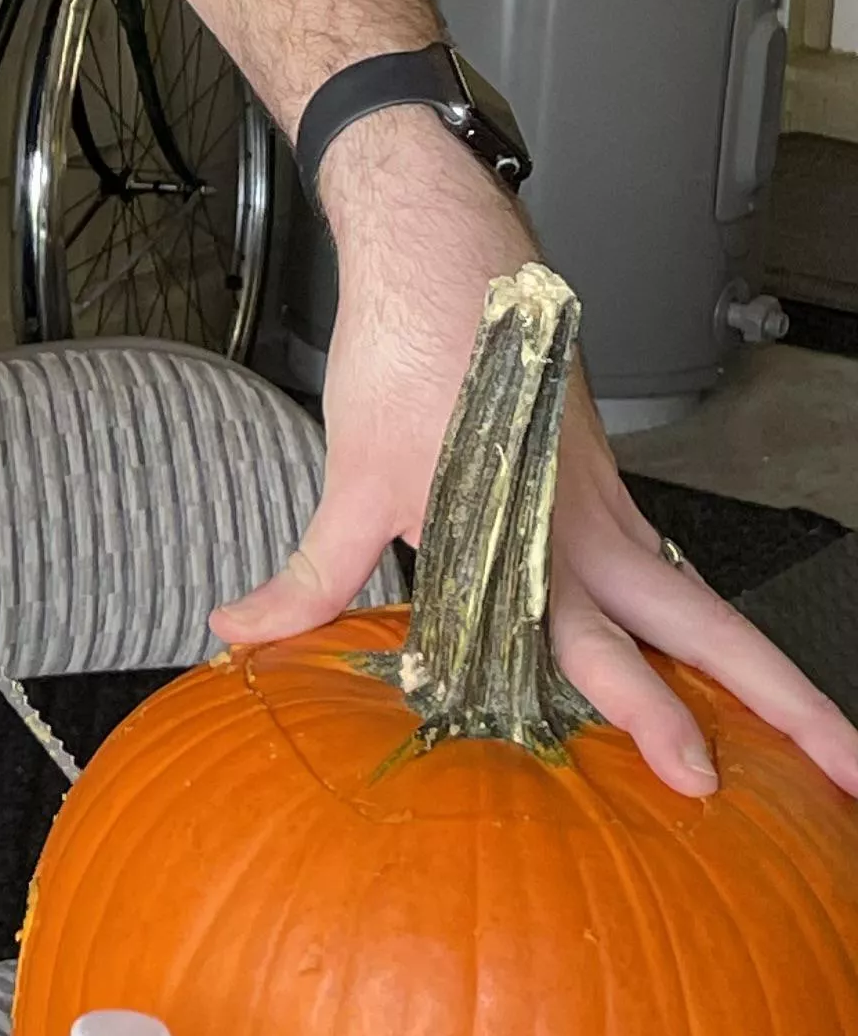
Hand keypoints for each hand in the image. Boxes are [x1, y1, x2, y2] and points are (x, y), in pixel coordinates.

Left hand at [211, 117, 857, 799]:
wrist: (448, 256)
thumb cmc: (410, 357)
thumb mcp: (350, 477)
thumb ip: (312, 573)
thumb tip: (239, 633)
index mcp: (537, 543)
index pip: (606, 651)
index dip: (653, 716)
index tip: (699, 778)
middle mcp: (592, 537)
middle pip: (710, 635)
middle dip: (786, 708)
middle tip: (851, 776)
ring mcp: (608, 514)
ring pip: (706, 608)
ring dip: (765, 676)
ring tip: (828, 749)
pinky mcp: (604, 494)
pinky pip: (670, 578)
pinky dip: (707, 634)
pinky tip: (721, 678)